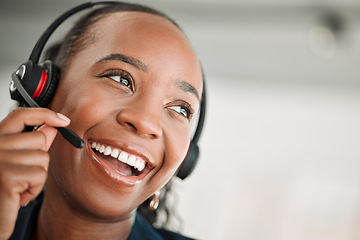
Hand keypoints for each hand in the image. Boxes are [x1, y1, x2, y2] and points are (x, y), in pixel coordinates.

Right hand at [0, 108, 69, 239]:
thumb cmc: (2, 193)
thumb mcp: (17, 166)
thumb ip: (32, 146)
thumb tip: (51, 128)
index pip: (20, 115)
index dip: (45, 114)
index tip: (64, 120)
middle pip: (39, 139)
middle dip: (38, 161)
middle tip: (21, 178)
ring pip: (42, 158)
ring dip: (36, 179)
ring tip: (17, 189)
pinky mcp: (6, 176)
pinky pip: (39, 176)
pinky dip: (34, 190)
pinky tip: (17, 198)